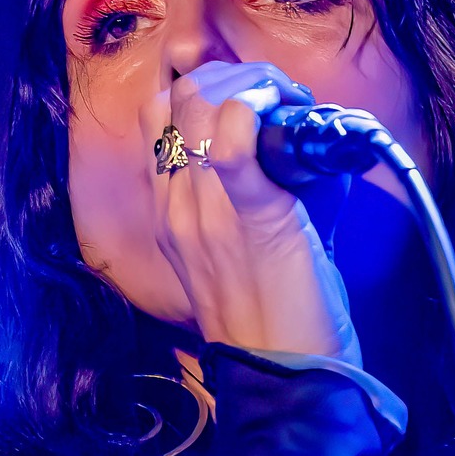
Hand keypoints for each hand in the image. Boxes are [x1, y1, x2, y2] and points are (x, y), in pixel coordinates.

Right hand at [143, 60, 359, 362]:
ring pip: (200, 104)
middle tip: (284, 98)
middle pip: (178, 99)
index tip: (254, 100)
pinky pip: (235, 147)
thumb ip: (252, 195)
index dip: (205, 89)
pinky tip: (283, 112)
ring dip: (254, 85)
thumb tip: (297, 144)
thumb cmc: (276, 319)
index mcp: (170, 214)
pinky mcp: (251, 220)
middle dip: (235, 76)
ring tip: (292, 105)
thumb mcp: (242, 250)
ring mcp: (205, 213)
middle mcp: (176, 207)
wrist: (284, 379)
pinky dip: (256, 114)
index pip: (157, 117)